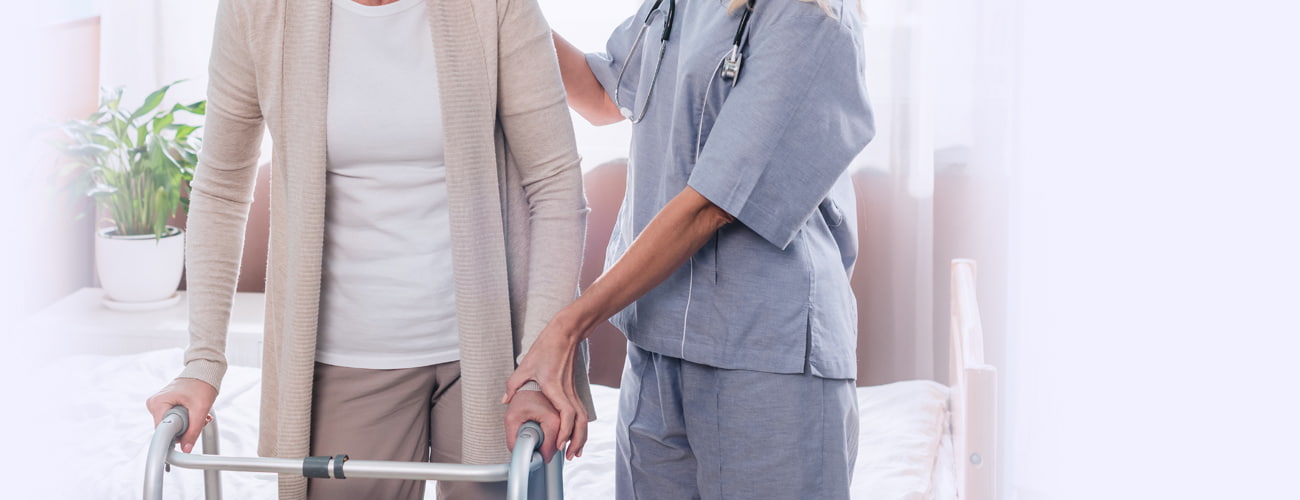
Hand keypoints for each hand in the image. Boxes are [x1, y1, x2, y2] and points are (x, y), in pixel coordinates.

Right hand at [145, 378, 217, 452]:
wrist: (204, 371)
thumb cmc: (202, 384)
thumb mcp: (200, 409)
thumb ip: (193, 431)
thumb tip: (186, 449)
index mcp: (158, 403)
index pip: (161, 431)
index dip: (175, 437)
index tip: (186, 439)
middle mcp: (154, 403)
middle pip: (167, 429)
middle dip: (185, 428)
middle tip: (200, 420)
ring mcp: (158, 404)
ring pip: (172, 426)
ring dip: (188, 424)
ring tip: (200, 414)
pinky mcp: (164, 406)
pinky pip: (173, 419)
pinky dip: (186, 419)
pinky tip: (195, 413)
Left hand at [503, 320, 588, 459]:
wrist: (564, 335)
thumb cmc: (546, 348)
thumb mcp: (524, 366)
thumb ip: (513, 385)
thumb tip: (505, 400)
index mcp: (555, 388)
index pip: (566, 415)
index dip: (564, 432)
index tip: (558, 445)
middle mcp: (567, 392)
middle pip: (579, 422)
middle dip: (576, 441)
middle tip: (569, 457)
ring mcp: (573, 392)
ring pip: (583, 419)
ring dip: (581, 437)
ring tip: (575, 452)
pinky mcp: (574, 391)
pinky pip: (581, 413)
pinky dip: (580, 427)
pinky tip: (576, 435)